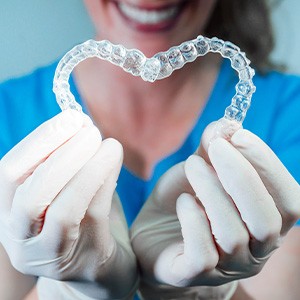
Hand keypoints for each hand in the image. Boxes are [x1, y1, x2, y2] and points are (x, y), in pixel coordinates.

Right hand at [0, 110, 137, 298]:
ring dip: (86, 168)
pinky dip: (104, 182)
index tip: (71, 118)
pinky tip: (114, 160)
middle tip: (90, 129)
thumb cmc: (80, 219)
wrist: (97, 267)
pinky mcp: (82, 260)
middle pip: (30, 195)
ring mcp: (50, 254)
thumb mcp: (64, 188)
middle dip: (61, 154)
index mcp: (9, 213)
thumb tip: (82, 124)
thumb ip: (67, 162)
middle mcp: (21, 237)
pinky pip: (92, 216)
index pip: (9, 175)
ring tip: (108, 143)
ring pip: (62, 209)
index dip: (39, 142)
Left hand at [131, 119, 299, 297]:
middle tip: (215, 146)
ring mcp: (227, 267)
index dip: (267, 164)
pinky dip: (194, 220)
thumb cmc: (184, 199)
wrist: (154, 233)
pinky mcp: (195, 274)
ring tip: (192, 166)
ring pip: (233, 234)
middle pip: (267, 221)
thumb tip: (225, 124)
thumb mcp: (200, 169)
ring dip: (212, 191)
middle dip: (242, 176)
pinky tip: (184, 201)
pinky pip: (203, 254)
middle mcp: (254, 250)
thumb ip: (213, 149)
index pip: (289, 199)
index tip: (238, 135)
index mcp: (265, 221)